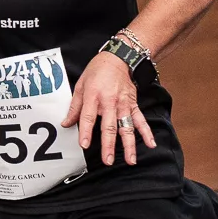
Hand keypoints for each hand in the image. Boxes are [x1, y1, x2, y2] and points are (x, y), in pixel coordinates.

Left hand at [62, 50, 153, 166]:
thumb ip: (74, 107)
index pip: (88, 117)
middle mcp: (109, 102)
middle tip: (108, 160)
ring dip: (129, 145)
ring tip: (131, 160)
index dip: (86, 131)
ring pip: (127, 127)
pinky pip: (141, 120)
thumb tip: (66, 123)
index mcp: (93, 97)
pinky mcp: (133, 105)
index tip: (84, 145)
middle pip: (109, 127)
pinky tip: (151, 144)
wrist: (118, 58)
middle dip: (109, 145)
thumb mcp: (80, 85)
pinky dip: (147, 132)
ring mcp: (123, 105)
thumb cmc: (97, 71)